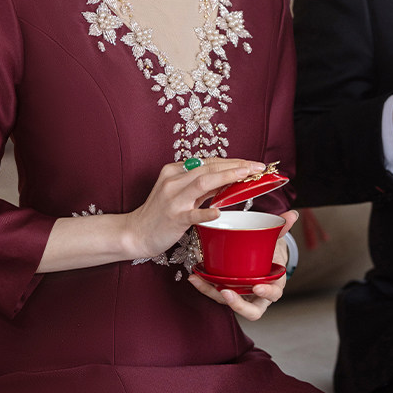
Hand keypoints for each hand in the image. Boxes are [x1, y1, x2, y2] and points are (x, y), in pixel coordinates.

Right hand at [123, 158, 266, 260]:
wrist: (135, 232)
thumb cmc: (158, 213)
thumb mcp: (177, 193)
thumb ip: (199, 186)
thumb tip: (226, 179)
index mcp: (174, 171)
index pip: (208, 162)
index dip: (231, 160)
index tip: (251, 163)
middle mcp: (173, 180)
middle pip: (208, 168)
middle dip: (235, 165)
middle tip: (257, 166)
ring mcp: (173, 199)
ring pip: (202, 183)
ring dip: (227, 177)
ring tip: (246, 175)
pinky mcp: (173, 218)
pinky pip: (192, 214)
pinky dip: (206, 212)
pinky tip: (219, 212)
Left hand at [188, 210, 298, 320]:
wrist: (261, 260)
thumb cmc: (270, 254)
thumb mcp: (276, 241)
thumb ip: (282, 228)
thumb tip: (293, 214)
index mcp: (273, 285)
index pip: (273, 295)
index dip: (267, 293)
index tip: (257, 286)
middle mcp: (257, 296)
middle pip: (250, 310)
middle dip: (236, 303)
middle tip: (225, 292)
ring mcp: (241, 295)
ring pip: (228, 302)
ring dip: (212, 293)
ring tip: (199, 280)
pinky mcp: (227, 290)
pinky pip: (216, 293)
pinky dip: (204, 285)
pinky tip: (194, 275)